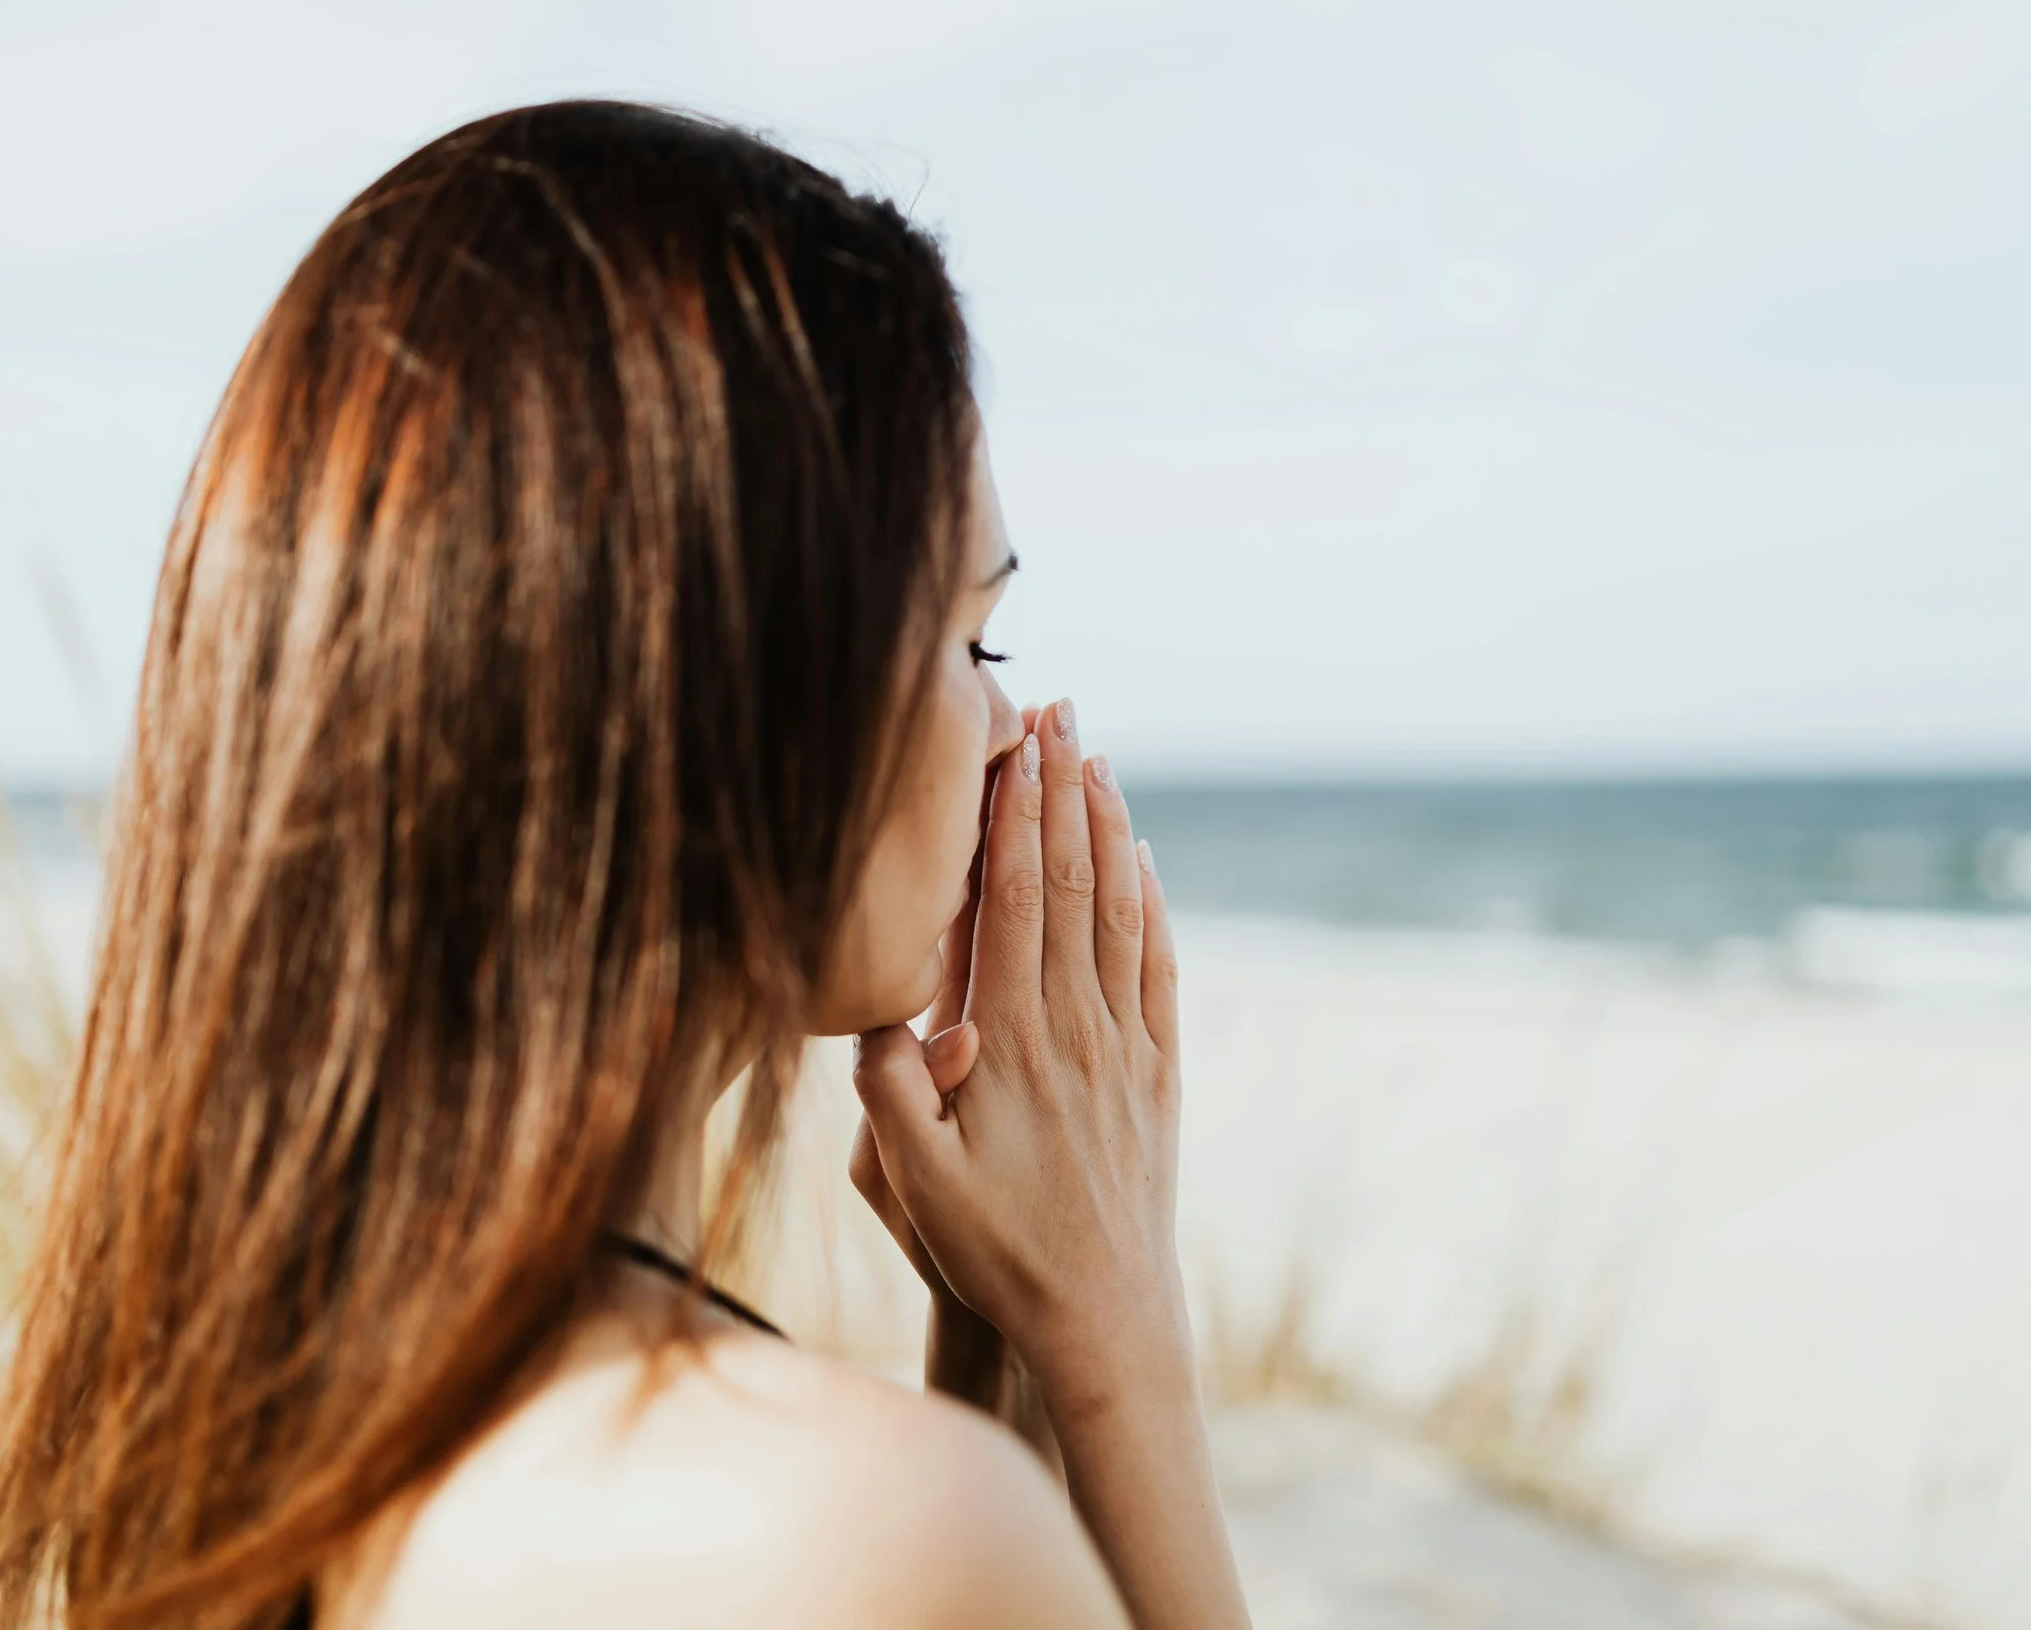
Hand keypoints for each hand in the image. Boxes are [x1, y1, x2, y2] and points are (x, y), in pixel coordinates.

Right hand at [854, 696, 1184, 1407]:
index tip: (1014, 746)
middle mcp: (1077, 1031)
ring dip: (1108, 829)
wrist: (1103, 1318)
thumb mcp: (914, 1183)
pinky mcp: (1157, 1078)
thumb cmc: (994, 1252)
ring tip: (1099, 757)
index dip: (1015, 818)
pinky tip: (1145, 863)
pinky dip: (1151, 906)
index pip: (1016, 903)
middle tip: (1060, 711)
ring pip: (1119, 914)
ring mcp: (1125, 1050)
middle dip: (1064, 791)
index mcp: (1011, 1043)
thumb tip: (873, 1010)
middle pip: (1073, 885)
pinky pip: (1157, 971)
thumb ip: (887, 1093)